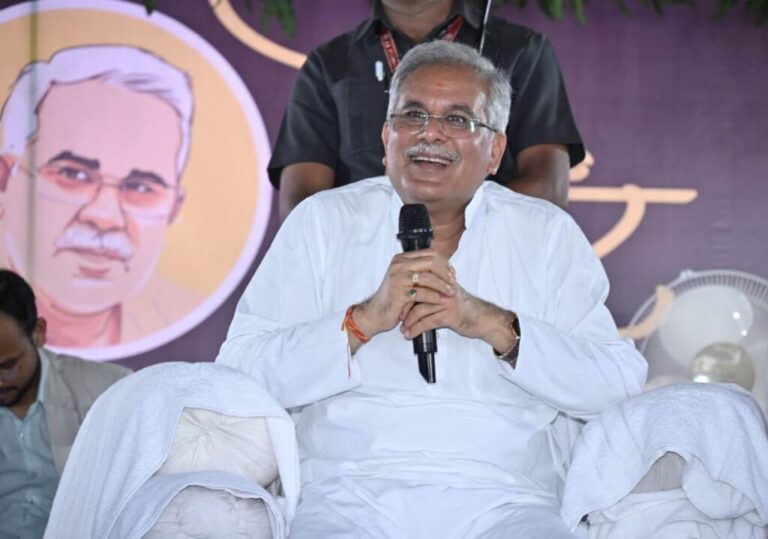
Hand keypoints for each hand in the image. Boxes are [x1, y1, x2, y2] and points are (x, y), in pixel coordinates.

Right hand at [354, 249, 456, 338]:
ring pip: (428, 277)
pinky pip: (422, 293)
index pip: (430, 253)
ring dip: (442, 286)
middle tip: (454, 283)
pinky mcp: (398, 292)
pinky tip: (441, 301)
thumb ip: (420, 271)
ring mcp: (398, 278)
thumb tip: (445, 266)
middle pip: (431, 262)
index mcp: (402, 258)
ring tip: (451, 293)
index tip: (452, 273)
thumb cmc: (394, 297)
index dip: (444, 263)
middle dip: (445, 273)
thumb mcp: (406, 279)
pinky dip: (434, 297)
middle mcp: (399, 265)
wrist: (376, 312)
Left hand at [401, 281, 515, 352]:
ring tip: (403, 328)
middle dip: (404, 308)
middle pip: (416, 296)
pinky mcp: (448, 315)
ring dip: (408, 321)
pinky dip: (415, 329)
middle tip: (397, 317)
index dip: (406, 295)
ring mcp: (445, 302)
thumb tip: (415, 294)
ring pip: (419, 310)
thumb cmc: (465, 308)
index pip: (418, 283)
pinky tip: (410, 334)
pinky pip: (426, 323)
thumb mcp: (449, 295)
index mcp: (441, 281)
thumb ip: (434, 291)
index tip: (398, 304)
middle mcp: (443, 289)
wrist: (483, 318)